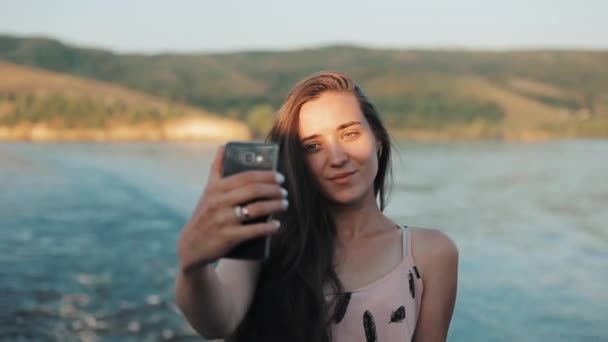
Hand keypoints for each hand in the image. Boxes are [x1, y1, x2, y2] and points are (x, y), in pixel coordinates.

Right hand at [177, 145, 287, 273]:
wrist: (191, 246)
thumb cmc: (205, 214)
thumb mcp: (208, 191)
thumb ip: (216, 170)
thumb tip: (222, 146)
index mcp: (216, 188)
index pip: (246, 176)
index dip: (266, 175)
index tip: (280, 177)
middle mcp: (218, 202)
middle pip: (253, 191)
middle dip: (273, 190)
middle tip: (284, 192)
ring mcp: (223, 220)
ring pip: (256, 209)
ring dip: (275, 206)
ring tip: (284, 205)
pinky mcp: (227, 237)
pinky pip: (253, 230)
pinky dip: (269, 227)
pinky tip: (277, 225)